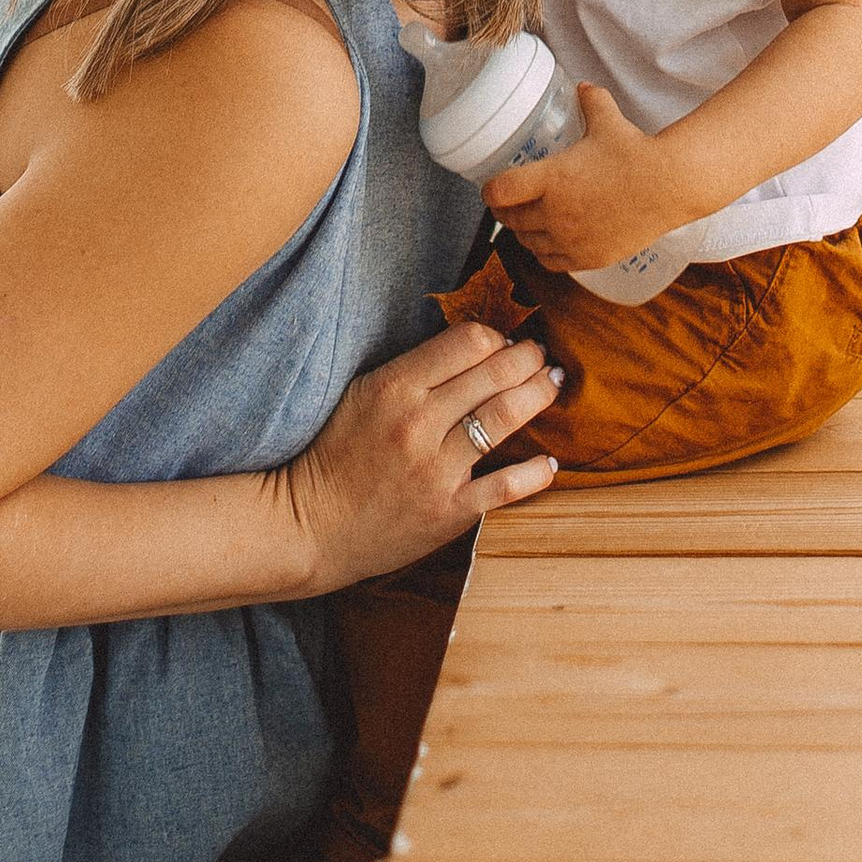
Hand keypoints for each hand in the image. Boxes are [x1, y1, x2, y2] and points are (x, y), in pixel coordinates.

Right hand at [278, 320, 562, 589]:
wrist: (309, 526)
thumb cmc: (335, 453)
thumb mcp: (362, 394)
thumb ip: (413, 370)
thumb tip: (473, 346)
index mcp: (395, 387)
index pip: (467, 341)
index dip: (496, 336)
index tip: (503, 343)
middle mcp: (419, 424)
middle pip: (495, 373)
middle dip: (528, 358)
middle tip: (540, 356)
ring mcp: (436, 470)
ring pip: (504, 418)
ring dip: (538, 395)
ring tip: (551, 384)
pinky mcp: (448, 512)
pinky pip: (505, 487)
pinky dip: (534, 473)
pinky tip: (549, 462)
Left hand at [481, 85, 690, 272]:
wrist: (670, 185)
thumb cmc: (637, 153)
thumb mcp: (608, 121)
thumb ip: (591, 101)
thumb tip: (583, 86)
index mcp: (552, 179)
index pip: (499, 192)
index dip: (489, 190)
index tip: (491, 187)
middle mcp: (556, 213)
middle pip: (510, 220)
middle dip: (506, 212)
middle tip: (508, 205)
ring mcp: (572, 239)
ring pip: (529, 243)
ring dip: (524, 233)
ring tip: (527, 224)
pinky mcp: (589, 258)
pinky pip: (552, 262)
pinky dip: (545, 253)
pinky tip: (549, 244)